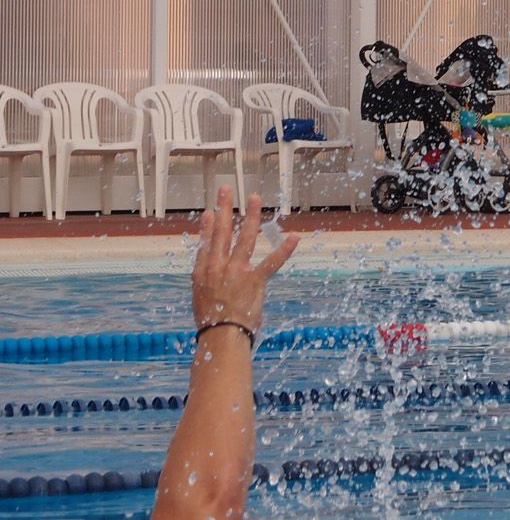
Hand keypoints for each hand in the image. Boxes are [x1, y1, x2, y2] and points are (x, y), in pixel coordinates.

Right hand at [191, 185, 297, 333]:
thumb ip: (203, 271)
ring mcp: (236, 271)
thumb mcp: (200, 293)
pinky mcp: (254, 280)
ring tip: (254, 198)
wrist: (220, 336)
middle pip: (222, 232)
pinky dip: (284, 250)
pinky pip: (271, 262)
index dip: (209, 224)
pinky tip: (293, 237)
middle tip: (225, 188)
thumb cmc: (212, 319)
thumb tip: (206, 252)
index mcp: (204, 271)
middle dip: (224, 208)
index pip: (206, 242)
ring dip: (251, 216)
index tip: (211, 210)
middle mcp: (218, 267)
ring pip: (245, 238)